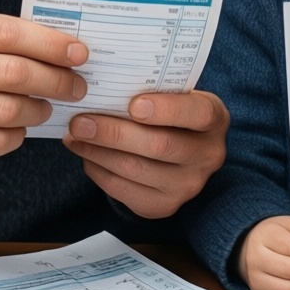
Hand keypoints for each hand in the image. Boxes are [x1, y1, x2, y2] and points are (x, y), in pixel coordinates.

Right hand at [0, 10, 87, 174]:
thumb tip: (62, 46)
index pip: (8, 32)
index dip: (50, 43)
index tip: (79, 53)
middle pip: (15, 73)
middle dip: (56, 80)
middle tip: (76, 86)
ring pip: (10, 110)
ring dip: (39, 110)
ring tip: (46, 107)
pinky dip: (17, 135)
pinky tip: (18, 127)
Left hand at [63, 89, 229, 218]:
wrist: (181, 149)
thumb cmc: (170, 112)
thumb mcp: (174, 94)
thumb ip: (151, 89)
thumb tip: (103, 83)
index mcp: (215, 119)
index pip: (198, 113)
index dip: (166, 109)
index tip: (133, 104)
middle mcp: (208, 156)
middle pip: (159, 146)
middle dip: (114, 133)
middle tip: (80, 122)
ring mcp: (188, 186)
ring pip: (135, 169)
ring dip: (97, 152)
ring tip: (74, 135)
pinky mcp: (164, 206)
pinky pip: (123, 190)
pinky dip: (98, 170)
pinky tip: (86, 153)